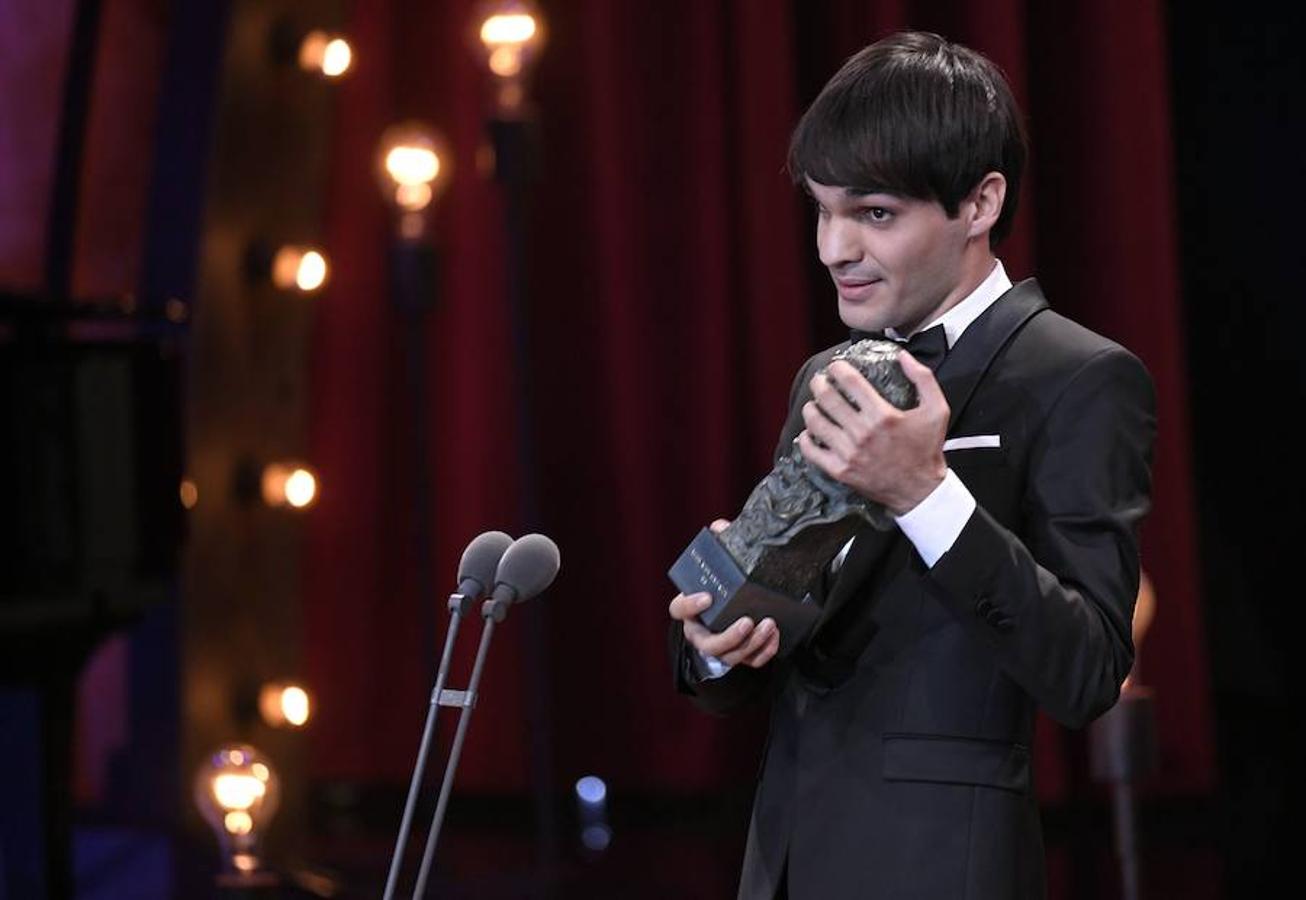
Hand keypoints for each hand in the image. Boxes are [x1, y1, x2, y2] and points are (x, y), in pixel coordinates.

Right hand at [667, 519, 780, 668]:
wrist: (732, 611)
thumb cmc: (721, 588)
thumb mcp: (719, 566)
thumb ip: (719, 546)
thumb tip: (720, 526)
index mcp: (690, 609)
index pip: (678, 609)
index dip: (689, 605)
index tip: (707, 596)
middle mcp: (701, 632)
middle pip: (708, 644)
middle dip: (729, 636)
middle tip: (748, 621)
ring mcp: (720, 648)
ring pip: (731, 657)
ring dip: (751, 644)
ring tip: (770, 625)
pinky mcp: (739, 656)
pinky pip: (750, 662)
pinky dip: (764, 652)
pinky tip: (775, 637)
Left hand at [797, 352, 949, 514]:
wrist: (920, 490)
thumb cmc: (927, 449)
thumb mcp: (937, 410)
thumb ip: (923, 378)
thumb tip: (903, 356)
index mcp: (883, 415)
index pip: (850, 382)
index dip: (838, 368)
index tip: (835, 366)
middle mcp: (863, 433)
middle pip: (828, 399)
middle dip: (819, 384)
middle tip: (819, 381)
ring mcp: (849, 453)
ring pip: (816, 423)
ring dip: (810, 409)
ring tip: (813, 404)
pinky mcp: (841, 471)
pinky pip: (812, 452)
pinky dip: (806, 440)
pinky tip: (808, 432)